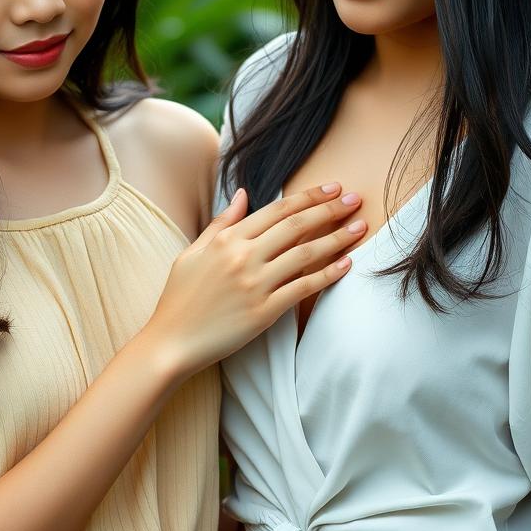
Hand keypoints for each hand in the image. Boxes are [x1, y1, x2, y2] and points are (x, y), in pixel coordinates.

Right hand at [142, 184, 363, 378]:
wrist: (171, 342)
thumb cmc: (180, 297)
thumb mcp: (193, 252)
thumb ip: (221, 223)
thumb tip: (242, 194)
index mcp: (227, 239)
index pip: (277, 210)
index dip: (307, 197)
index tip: (331, 188)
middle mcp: (243, 257)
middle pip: (296, 226)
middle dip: (329, 210)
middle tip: (354, 200)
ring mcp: (255, 284)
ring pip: (306, 255)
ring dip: (337, 238)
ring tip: (359, 227)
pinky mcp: (264, 312)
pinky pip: (303, 289)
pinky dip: (328, 275)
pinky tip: (346, 264)